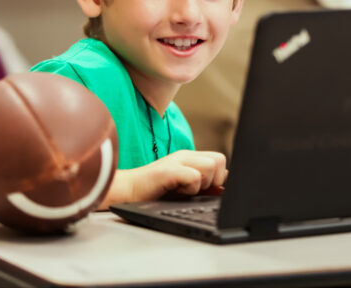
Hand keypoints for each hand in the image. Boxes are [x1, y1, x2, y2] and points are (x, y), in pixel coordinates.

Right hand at [98, 150, 227, 208]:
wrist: (126, 193)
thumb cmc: (153, 193)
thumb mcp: (183, 189)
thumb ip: (203, 185)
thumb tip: (224, 184)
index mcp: (190, 158)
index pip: (220, 160)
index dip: (218, 177)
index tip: (205, 190)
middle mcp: (185, 156)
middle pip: (219, 160)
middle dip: (213, 180)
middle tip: (195, 190)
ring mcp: (176, 161)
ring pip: (210, 166)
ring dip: (202, 184)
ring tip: (184, 191)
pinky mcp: (168, 170)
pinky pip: (194, 177)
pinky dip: (190, 189)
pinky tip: (176, 192)